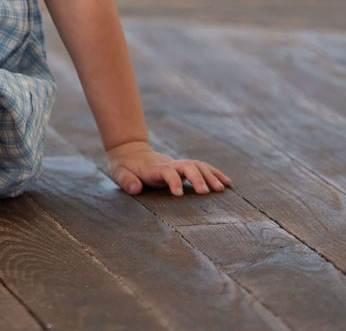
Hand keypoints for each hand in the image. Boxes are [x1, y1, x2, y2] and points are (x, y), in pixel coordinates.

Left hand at [106, 140, 230, 195]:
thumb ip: (126, 180)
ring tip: (222, 189)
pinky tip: (227, 183)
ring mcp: (177, 165)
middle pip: (187, 166)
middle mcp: (169, 164)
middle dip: (198, 178)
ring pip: (197, 166)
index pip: (167, 172)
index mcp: (154, 168)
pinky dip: (215, 173)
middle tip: (206, 192)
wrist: (130, 152)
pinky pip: (202, 168)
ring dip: (210, 176)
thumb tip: (135, 189)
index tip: (178, 194)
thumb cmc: (124, 166)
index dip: (173, 181)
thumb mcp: (118, 172)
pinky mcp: (183, 167)